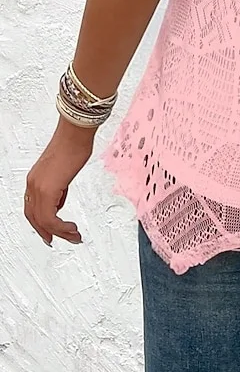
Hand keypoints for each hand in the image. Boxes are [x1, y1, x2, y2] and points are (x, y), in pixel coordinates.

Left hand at [24, 119, 95, 245]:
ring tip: (73, 236)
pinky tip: (71, 228)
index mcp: (35, 180)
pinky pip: (50, 218)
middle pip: (35, 218)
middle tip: (62, 239)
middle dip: (49, 232)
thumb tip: (59, 200)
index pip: (32, 209)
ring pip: (43, 221)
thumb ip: (58, 187)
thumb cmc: (72, 144)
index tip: (51, 232)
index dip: (40, 224)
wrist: (75, 132)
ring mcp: (38, 187)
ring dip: (59, 232)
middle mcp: (33, 185)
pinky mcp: (48, 190)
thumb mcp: (63, 171)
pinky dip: (60, 227)